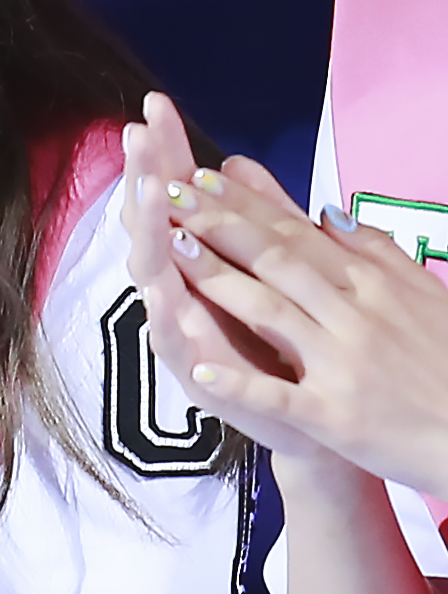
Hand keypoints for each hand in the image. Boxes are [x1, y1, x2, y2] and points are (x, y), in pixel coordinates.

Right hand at [121, 92, 288, 434]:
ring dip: (149, 240)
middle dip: (144, 181)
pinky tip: (164, 298)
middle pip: (154, 228)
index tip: (154, 108)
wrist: (306, 421)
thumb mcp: (268, 270)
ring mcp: (184, 334)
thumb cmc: (280, 346)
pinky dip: (168, 323)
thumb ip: (250, 218)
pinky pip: (175, 347)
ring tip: (146, 202)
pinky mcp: (197, 377)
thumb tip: (226, 162)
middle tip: (137, 137)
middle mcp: (181, 293)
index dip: (165, 152)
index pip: (175, 196)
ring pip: (156, 281)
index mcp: (199, 264)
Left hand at [130, 112, 447, 493]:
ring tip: (174, 253)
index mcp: (370, 284)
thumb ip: (374, 251)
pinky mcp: (336, 416)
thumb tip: (331, 212)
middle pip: (277, 261)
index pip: (297, 234)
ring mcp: (343, 364)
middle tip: (172, 195)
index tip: (203, 177)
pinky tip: (201, 370)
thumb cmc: (447, 361)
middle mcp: (354, 314)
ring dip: (219, 281)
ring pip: (271, 313)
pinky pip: (281, 396)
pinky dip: (241, 382)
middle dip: (220, 225)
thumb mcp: (421, 293)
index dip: (247, 205)